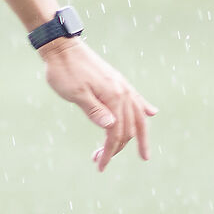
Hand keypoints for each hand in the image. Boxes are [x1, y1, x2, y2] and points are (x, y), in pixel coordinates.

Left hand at [39, 39, 155, 169]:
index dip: (110, 151)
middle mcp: (123, 91)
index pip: (116, 132)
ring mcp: (122, 86)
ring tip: (142, 152)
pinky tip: (151, 114)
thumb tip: (111, 127)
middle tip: (100, 161)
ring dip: (135, 136)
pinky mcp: (117, 82)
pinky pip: (136, 99)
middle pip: (128, 128)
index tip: (100, 166)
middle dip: (117, 148)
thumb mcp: (76, 93)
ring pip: (136, 116)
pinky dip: (143, 109)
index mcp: (113, 96)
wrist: (63, 48)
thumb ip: (94, 110)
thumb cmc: (65, 72)